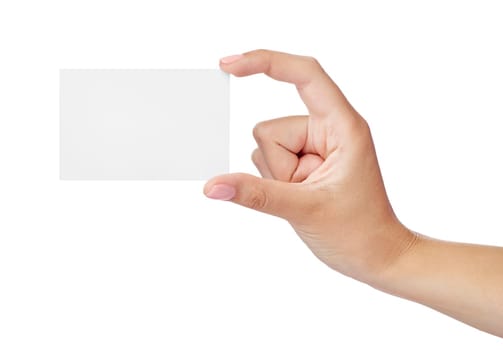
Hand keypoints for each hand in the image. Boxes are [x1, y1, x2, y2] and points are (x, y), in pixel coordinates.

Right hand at [204, 49, 415, 282]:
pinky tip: (300, 196)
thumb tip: (212, 185)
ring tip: (307, 196)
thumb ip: (255, 194)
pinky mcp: (303, 161)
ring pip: (265, 147)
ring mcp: (313, 145)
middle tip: (306, 191)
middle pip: (271, 129)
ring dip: (277, 177)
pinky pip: (268, 161)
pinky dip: (275, 181)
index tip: (230, 67)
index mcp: (342, 126)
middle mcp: (327, 128)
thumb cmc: (359, 231)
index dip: (266, 63)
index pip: (305, 75)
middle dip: (277, 166)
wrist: (375, 257)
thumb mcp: (304, 209)